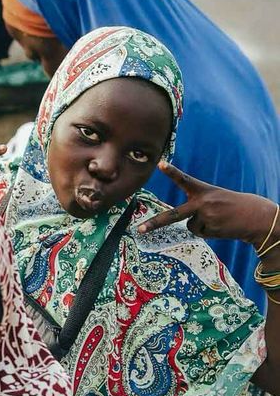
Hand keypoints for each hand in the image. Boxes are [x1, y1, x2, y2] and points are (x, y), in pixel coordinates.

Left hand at [138, 161, 277, 246]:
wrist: (254, 216)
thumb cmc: (231, 206)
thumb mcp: (214, 199)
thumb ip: (197, 205)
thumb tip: (186, 223)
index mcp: (202, 190)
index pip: (184, 179)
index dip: (171, 172)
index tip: (160, 163)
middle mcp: (202, 202)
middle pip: (173, 215)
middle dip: (156, 223)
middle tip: (140, 229)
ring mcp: (205, 217)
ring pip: (191, 226)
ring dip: (202, 225)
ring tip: (218, 219)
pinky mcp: (211, 229)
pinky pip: (200, 232)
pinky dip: (208, 231)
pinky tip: (221, 226)